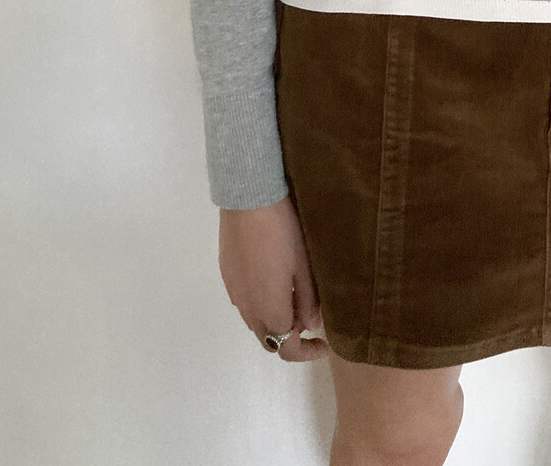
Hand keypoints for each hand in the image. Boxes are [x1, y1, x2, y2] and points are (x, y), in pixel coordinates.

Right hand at [218, 194, 330, 361]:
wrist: (248, 199)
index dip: (307, 352)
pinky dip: (260, 303)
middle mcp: (247, 308)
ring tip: (293, 296)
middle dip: (290, 335)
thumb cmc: (282, 231)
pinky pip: (244, 302)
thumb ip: (308, 300)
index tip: (325, 342)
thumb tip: (312, 326)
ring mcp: (233, 292)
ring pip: (255, 321)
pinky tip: (272, 279)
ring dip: (273, 319)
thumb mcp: (303, 265)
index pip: (287, 349)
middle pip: (268, 338)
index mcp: (269, 309)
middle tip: (309, 315)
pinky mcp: (226, 275)